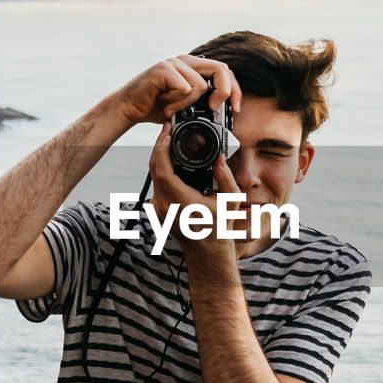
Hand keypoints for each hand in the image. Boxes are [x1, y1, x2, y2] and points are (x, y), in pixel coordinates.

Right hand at [116, 54, 240, 127]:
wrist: (129, 108)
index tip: (236, 109)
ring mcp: (174, 63)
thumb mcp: (186, 106)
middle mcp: (186, 60)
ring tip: (172, 110)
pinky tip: (164, 105)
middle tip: (215, 109)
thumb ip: (204, 103)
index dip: (235, 90)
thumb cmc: (156, 107)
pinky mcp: (163, 69)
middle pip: (221, 69)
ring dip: (188, 105)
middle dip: (225, 92)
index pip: (224, 71)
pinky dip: (177, 103)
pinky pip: (184, 88)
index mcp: (194, 67)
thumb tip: (227, 113)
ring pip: (200, 85)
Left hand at [148, 129, 241, 258]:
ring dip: (159, 156)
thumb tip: (220, 158)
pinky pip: (156, 183)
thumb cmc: (220, 228)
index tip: (167, 132)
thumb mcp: (230, 202)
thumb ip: (226, 178)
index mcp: (182, 202)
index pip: (163, 170)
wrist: (206, 252)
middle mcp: (165, 206)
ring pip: (153, 175)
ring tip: (169, 140)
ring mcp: (158, 209)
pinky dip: (160, 168)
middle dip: (159, 146)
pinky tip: (170, 158)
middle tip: (168, 129)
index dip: (162, 148)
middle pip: (154, 168)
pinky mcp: (157, 209)